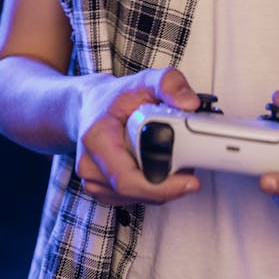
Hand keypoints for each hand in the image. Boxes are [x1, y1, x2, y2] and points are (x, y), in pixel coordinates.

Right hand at [75, 66, 201, 206]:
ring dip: (159, 188)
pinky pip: (130, 198)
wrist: (89, 105)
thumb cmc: (114, 97)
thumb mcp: (143, 80)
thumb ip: (169, 84)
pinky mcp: (100, 188)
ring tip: (174, 163)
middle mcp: (90, 164)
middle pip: (134, 191)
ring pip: (134, 198)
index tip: (189, 182)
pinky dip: (148, 189)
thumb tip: (190, 103)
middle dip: (167, 186)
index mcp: (97, 138)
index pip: (127, 178)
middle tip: (190, 169)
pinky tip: (157, 170)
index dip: (160, 187)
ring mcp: (93, 180)